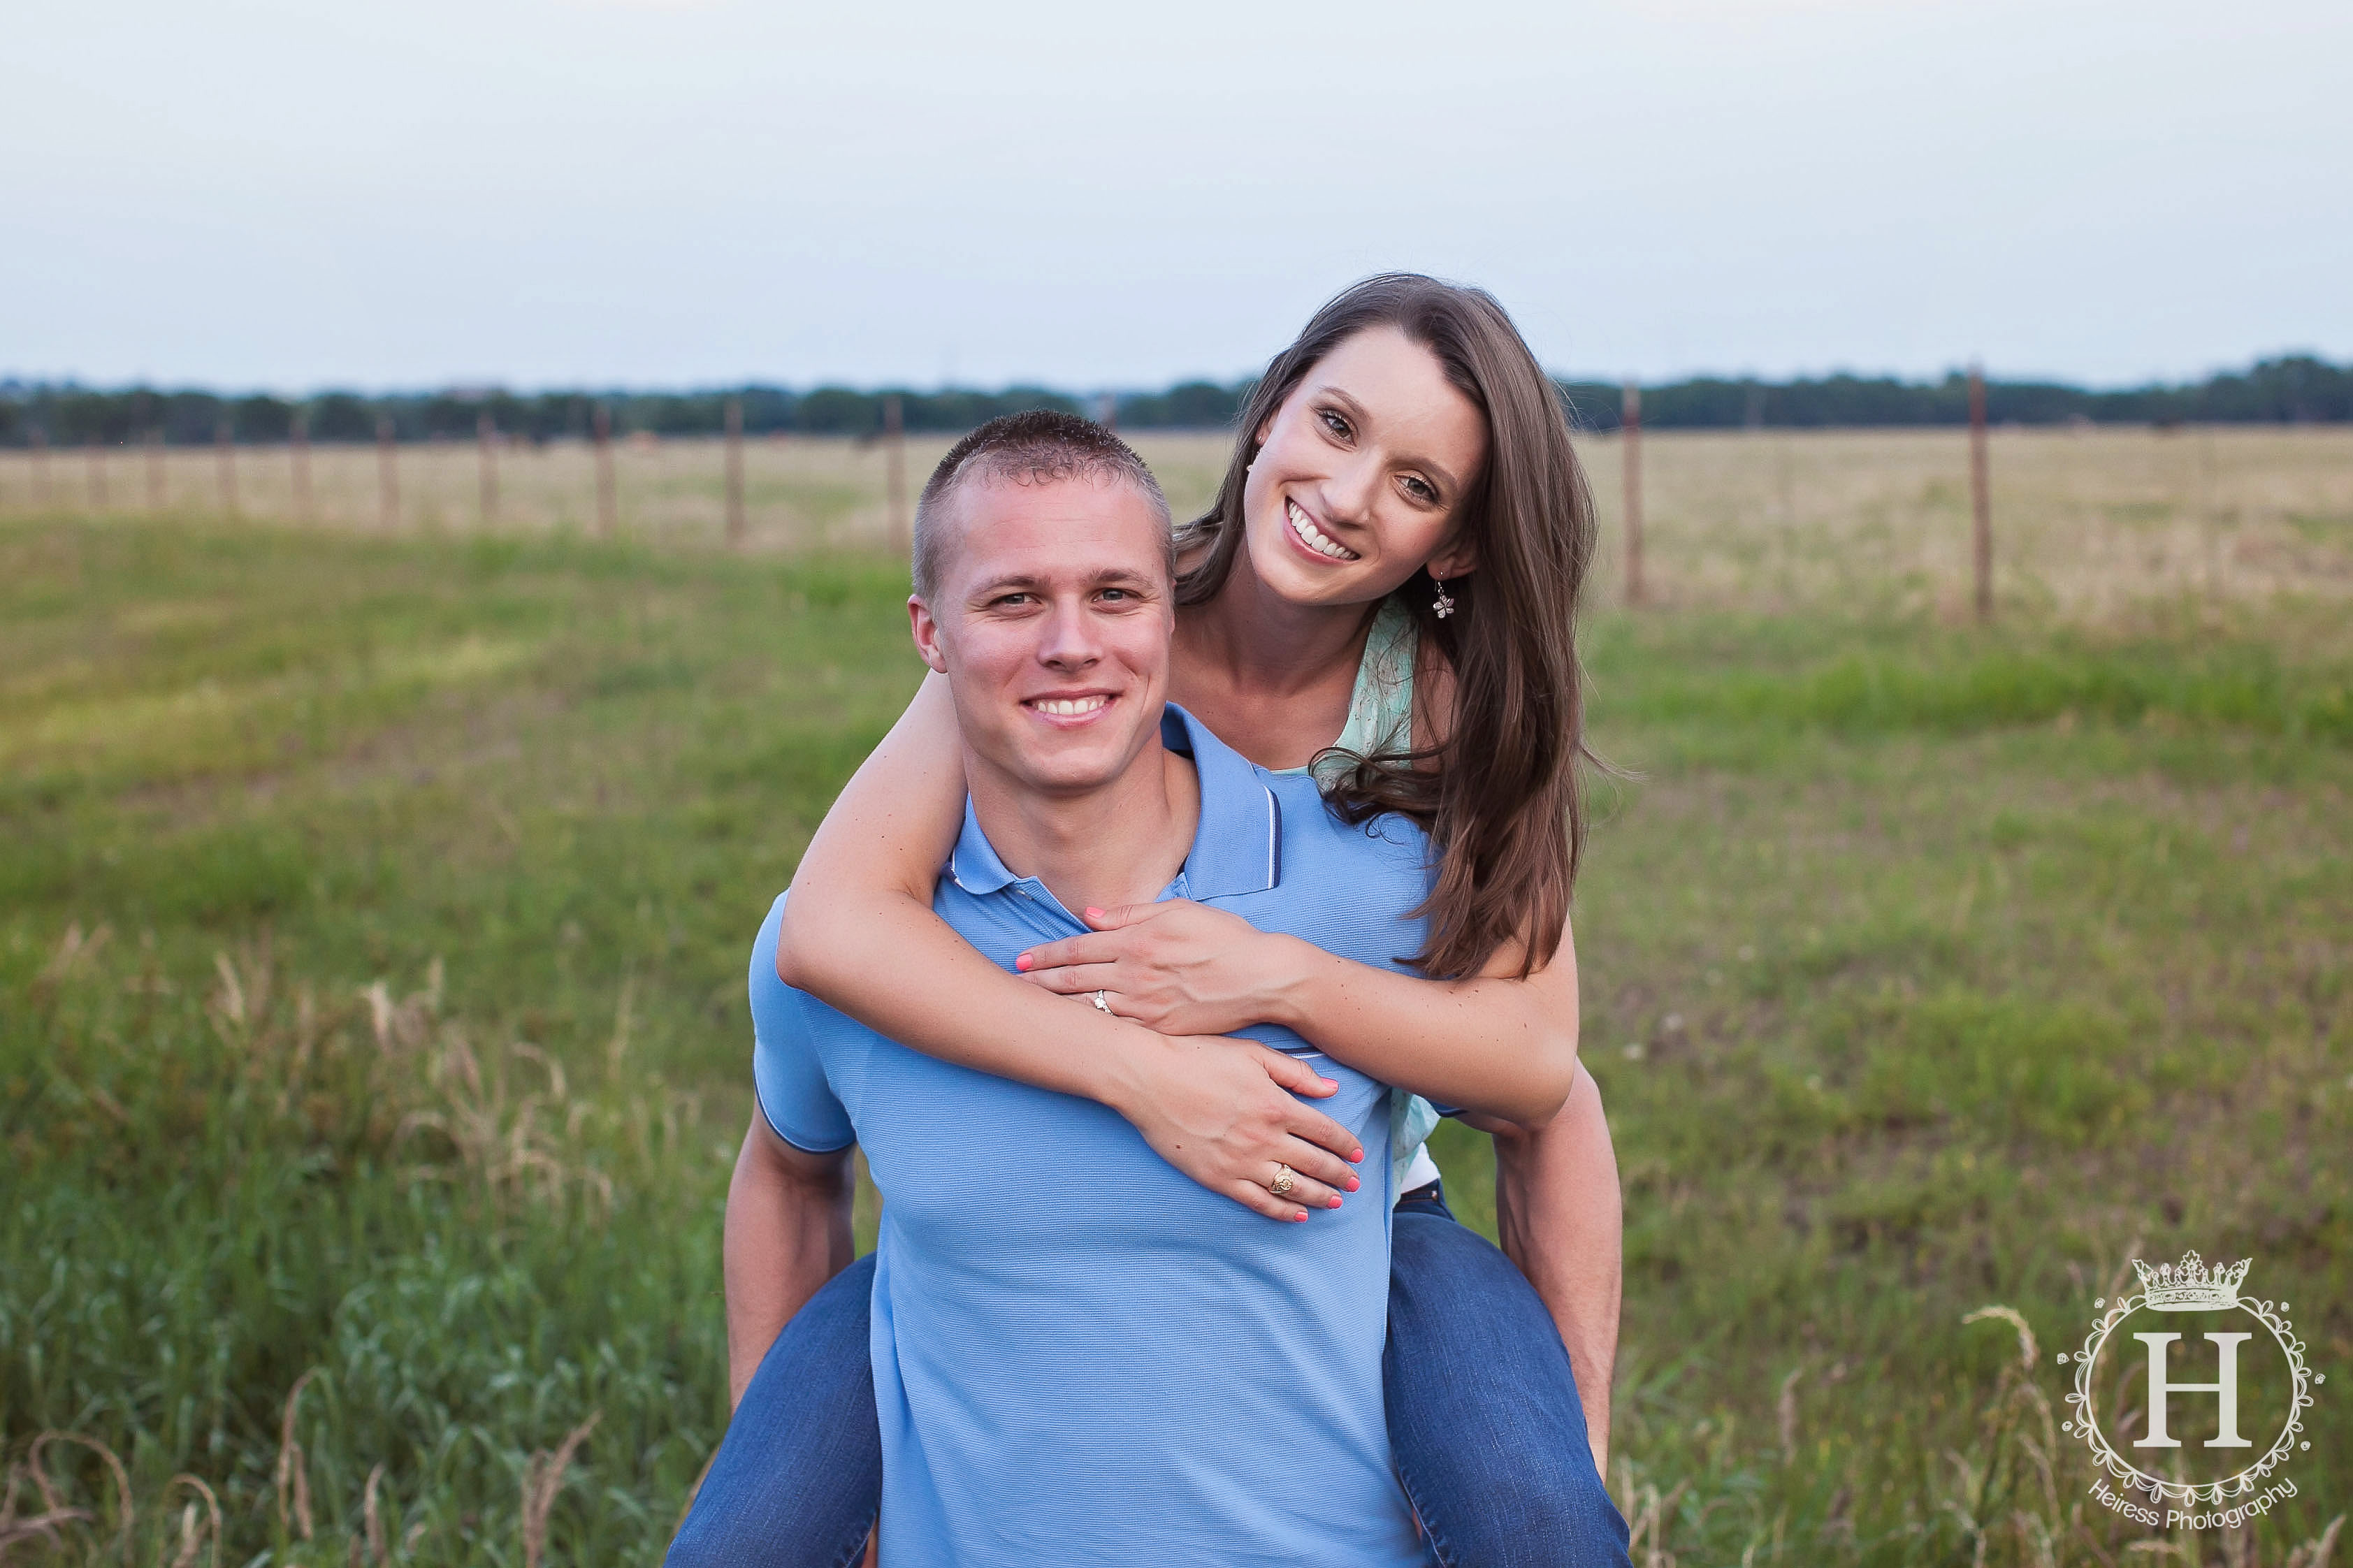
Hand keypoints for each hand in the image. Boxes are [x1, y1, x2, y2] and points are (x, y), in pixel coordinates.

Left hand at [1014, 900, 1302, 1036]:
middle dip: (1038, 983)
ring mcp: (1146, 1006)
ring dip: (1056, 1009)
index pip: (1077, 947)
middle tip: (1011, 987)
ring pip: (1088, 1008)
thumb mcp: (1180, 911)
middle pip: (1073, 980)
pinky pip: (1116, 1031)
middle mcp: (1135, 974)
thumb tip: (1091, 915)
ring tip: (1031, 1011)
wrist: (1264, 978)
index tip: (1022, 959)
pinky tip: (1073, 1033)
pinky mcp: (1159, 1029)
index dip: (1046, 954)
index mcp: (1137, 940)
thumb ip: (1131, 914)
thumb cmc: (1226, 938)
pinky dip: (1090, 1030)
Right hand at [1101, 1031, 1367, 1223]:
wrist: (1148, 1078)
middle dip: (1340, 1175)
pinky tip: (1299, 1214)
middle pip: (1315, 1163)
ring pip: (1293, 1186)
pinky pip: (1259, 1202)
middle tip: (1355, 1183)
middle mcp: (1264, 1137)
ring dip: (1320, 1196)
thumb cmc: (1198, 1057)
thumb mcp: (1252, 1053)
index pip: (1325, 1131)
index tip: (1358, 1154)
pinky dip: (1283, 1211)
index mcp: (1276, 1104)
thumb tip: (1333, 1088)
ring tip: (1336, 1202)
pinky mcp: (1218, 1178)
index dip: (1346, 1145)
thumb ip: (1295, 1073)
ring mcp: (1241, 1161)